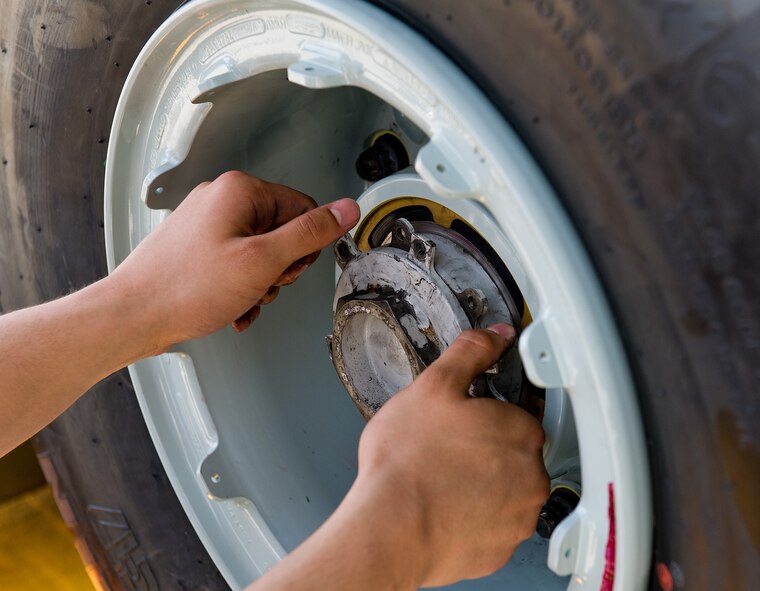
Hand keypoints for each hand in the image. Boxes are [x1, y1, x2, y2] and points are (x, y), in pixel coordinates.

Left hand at [109, 171, 359, 348]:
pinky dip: (242, 286)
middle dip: (279, 268)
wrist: (133, 315)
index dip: (304, 246)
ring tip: (240, 298)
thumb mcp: (264, 261)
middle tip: (260, 284)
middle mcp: (222, 198)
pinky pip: (238, 262)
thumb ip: (310, 234)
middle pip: (282, 231)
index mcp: (240, 190)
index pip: (303, 208)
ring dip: (260, 283)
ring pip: (261, 252)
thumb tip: (345, 210)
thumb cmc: (186, 288)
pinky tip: (231, 305)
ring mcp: (207, 221)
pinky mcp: (198, 245)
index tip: (288, 268)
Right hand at [357, 324, 548, 586]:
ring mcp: (517, 517)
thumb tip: (494, 335)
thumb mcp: (433, 386)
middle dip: (483, 449)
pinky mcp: (499, 550)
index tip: (459, 422)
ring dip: (480, 485)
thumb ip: (470, 353)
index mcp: (521, 431)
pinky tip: (442, 508)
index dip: (482, 415)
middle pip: (511, 453)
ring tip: (439, 480)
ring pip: (503, 491)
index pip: (515, 414)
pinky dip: (472, 518)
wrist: (390, 530)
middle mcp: (531, 477)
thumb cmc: (408, 462)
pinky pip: (491, 525)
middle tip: (444, 449)